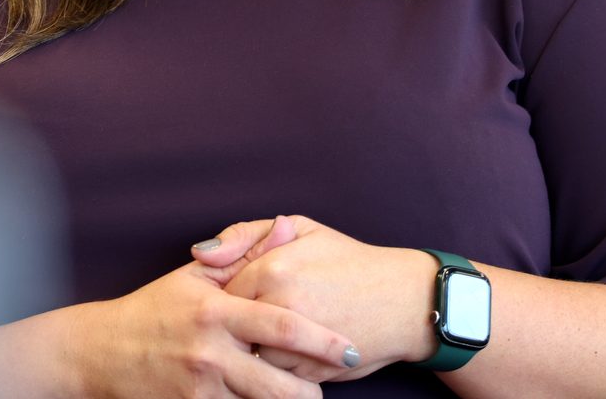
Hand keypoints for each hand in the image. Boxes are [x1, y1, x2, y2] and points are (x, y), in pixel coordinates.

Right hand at [65, 257, 359, 398]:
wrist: (100, 352)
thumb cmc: (154, 310)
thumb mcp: (196, 276)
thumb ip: (245, 254)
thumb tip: (287, 226)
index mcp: (216, 310)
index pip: (283, 326)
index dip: (324, 341)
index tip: (352, 349)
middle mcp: (210, 350)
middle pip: (280, 380)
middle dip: (314, 388)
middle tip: (336, 381)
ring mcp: (201, 385)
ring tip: (307, 395)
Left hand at [192, 215, 435, 383]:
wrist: (405, 301)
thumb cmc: (350, 262)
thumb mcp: (302, 230)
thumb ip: (246, 235)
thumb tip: (200, 253)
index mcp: (272, 269)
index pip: (220, 291)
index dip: (227, 296)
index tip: (239, 296)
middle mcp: (281, 307)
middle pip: (231, 326)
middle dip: (236, 325)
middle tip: (247, 319)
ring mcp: (296, 344)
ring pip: (249, 353)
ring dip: (253, 348)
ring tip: (268, 334)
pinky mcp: (310, 372)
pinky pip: (274, 374)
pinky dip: (277, 366)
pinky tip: (291, 350)